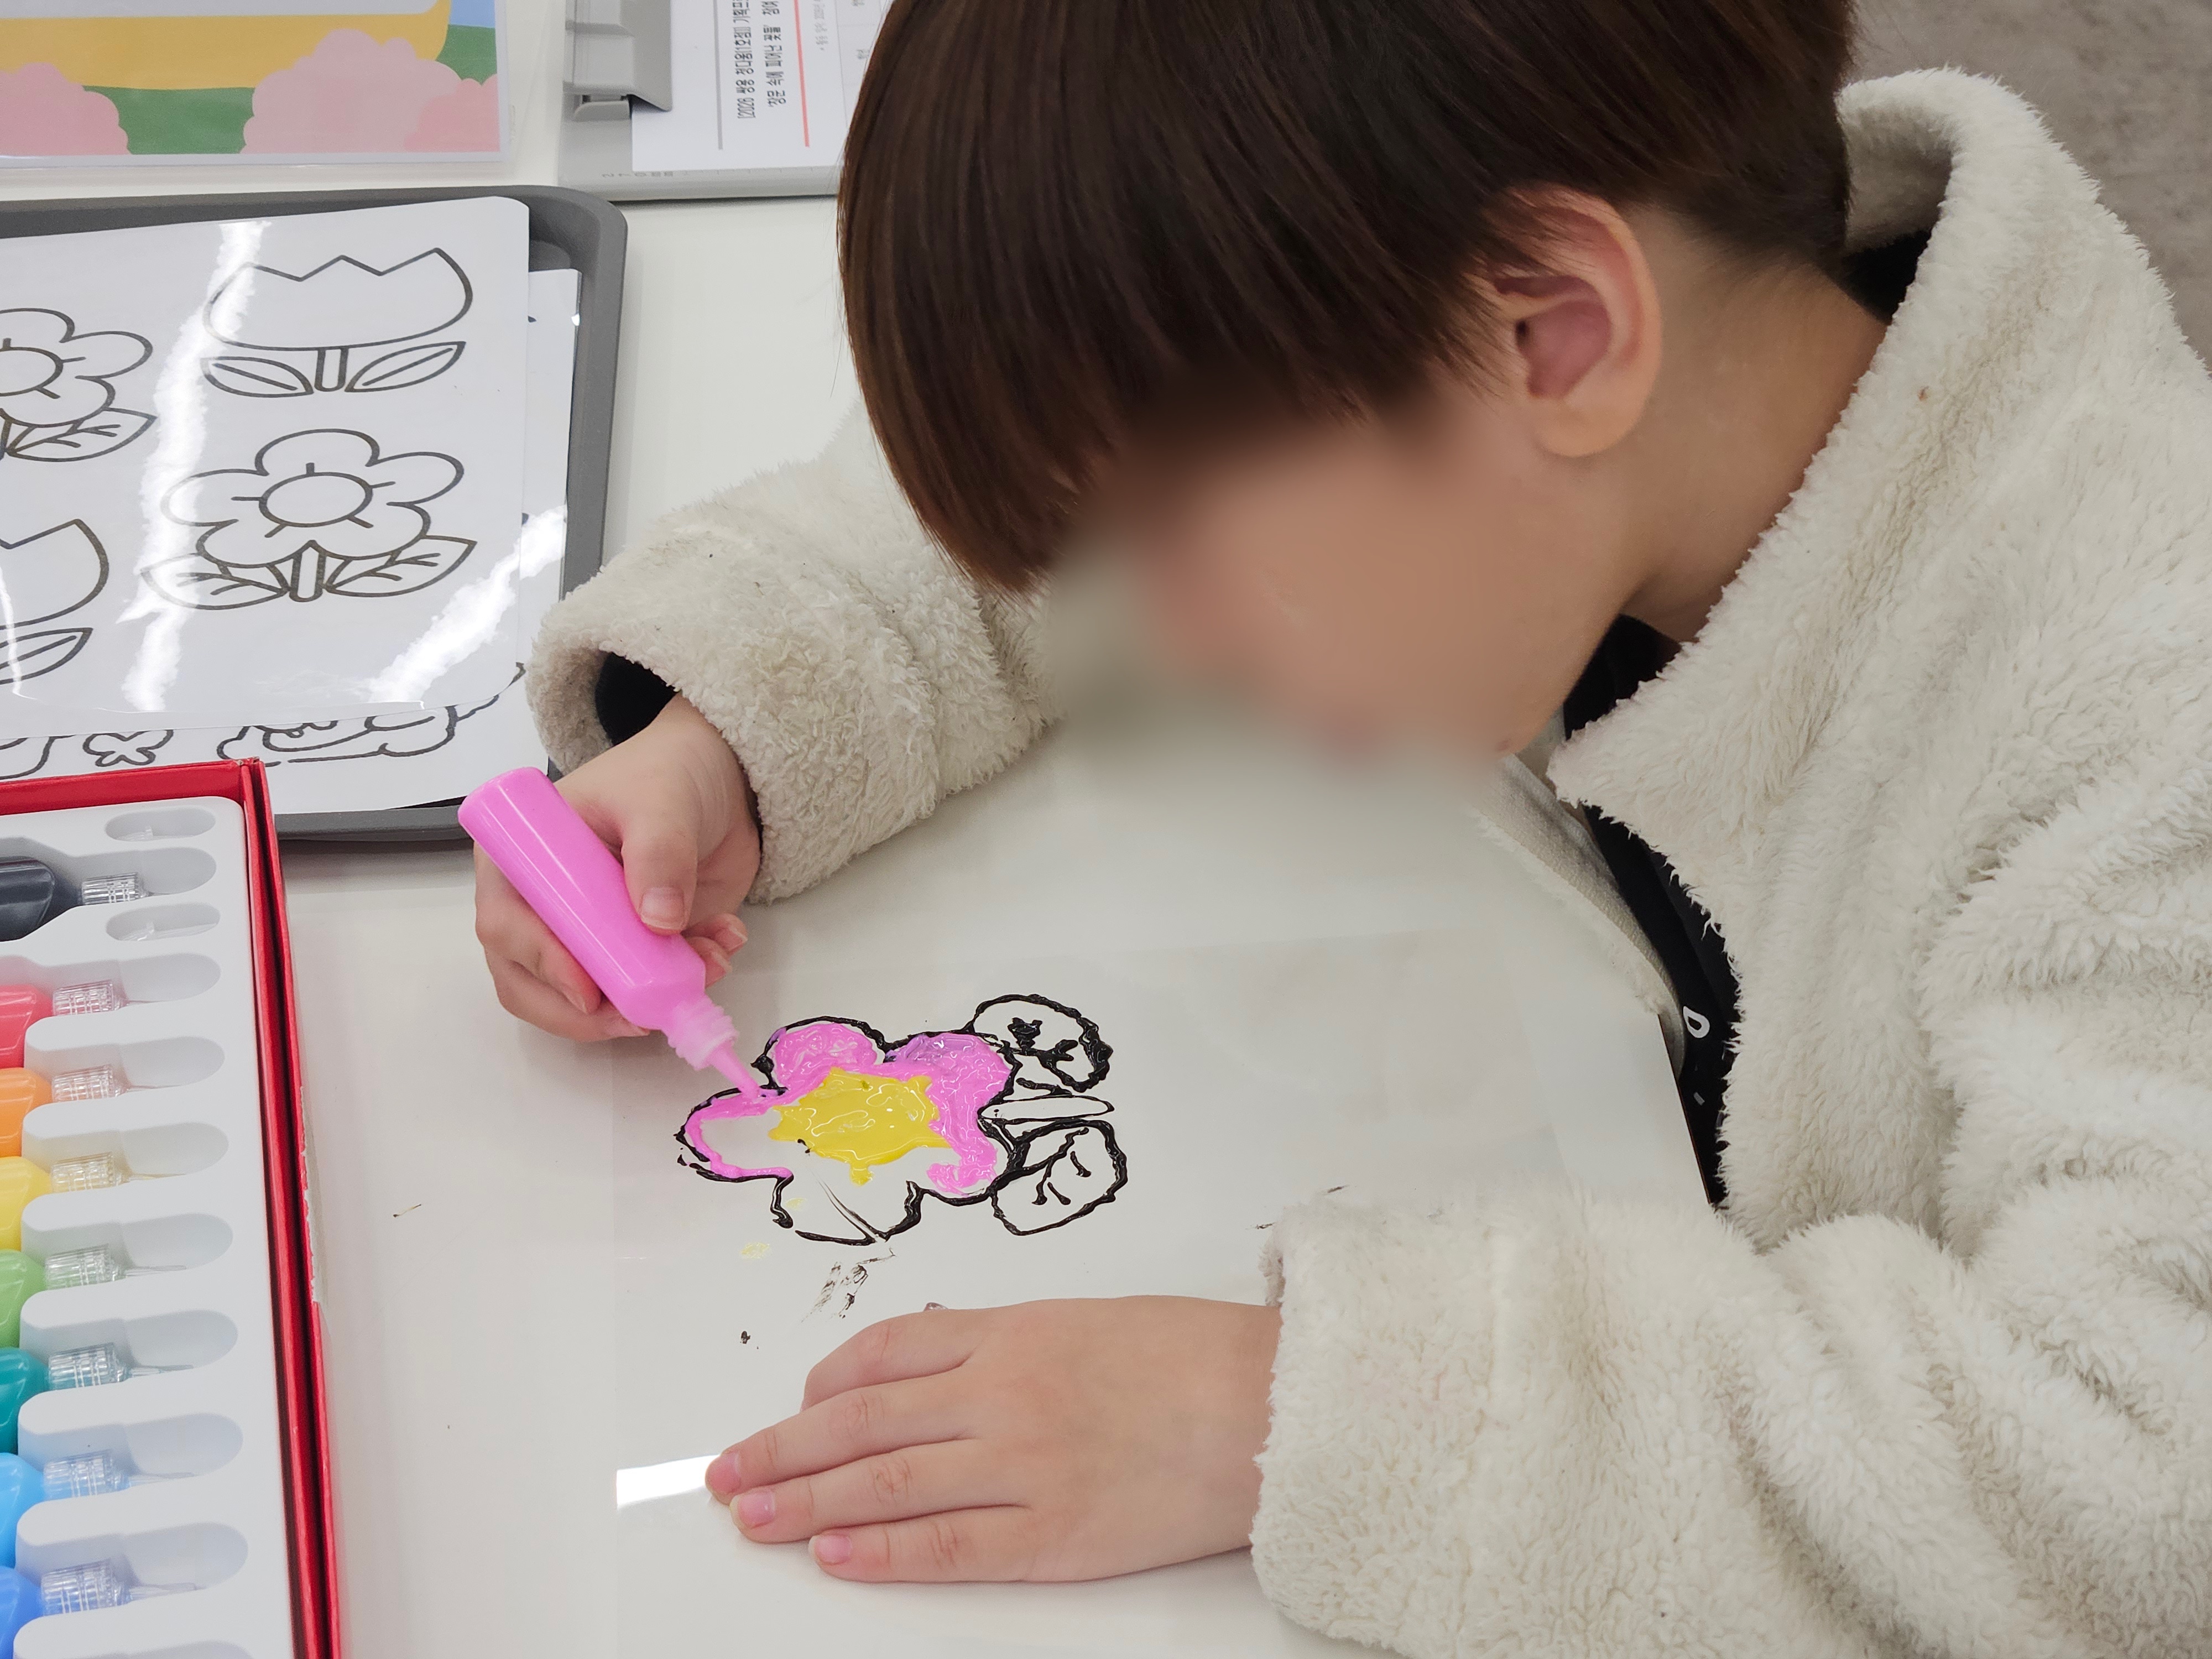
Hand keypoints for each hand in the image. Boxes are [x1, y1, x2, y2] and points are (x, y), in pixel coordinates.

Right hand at [474, 694, 759, 1039]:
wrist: (721, 782)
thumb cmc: (668, 775)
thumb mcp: (662, 800)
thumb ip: (659, 853)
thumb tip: (658, 921)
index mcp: (522, 857)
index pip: (506, 924)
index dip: (541, 963)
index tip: (588, 990)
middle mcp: (541, 904)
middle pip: (531, 982)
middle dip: (588, 1009)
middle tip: (644, 1016)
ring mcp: (585, 934)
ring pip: (587, 999)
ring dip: (646, 997)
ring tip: (709, 962)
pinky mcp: (630, 952)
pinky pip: (643, 989)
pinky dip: (683, 983)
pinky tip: (722, 944)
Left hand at [706, 1298, 1279, 1581]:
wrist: (1273, 1405)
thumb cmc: (1194, 1356)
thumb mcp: (1086, 1320)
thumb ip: (1003, 1339)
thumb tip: (927, 1356)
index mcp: (1012, 1333)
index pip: (882, 1355)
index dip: (818, 1387)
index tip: (787, 1411)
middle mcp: (1002, 1394)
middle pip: (860, 1419)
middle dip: (781, 1448)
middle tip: (726, 1473)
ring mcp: (1023, 1466)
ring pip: (883, 1481)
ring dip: (804, 1500)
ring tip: (751, 1517)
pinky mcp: (1053, 1536)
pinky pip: (944, 1545)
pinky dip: (879, 1551)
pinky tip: (833, 1554)